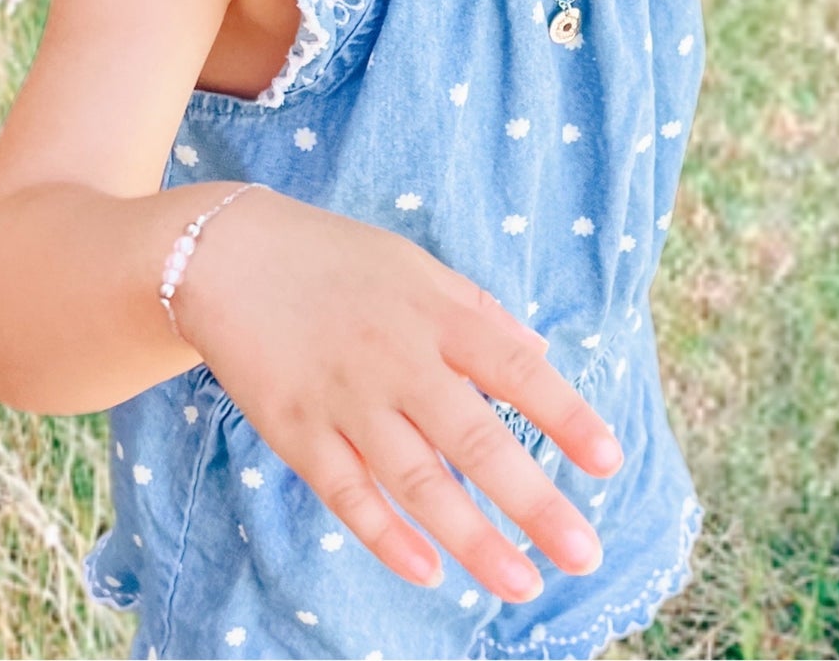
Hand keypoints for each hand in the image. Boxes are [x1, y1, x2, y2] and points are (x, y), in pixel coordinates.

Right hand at [175, 187, 621, 603]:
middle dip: (532, 501)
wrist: (229, 254)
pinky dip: (386, 536)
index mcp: (436, 316)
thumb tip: (540, 357)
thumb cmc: (338, 260)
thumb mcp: (419, 268)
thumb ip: (480, 313)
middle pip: (474, 438)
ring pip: (417, 481)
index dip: (565, 415)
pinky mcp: (296, 431)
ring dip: (473, 539)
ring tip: (523, 584)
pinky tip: (428, 571)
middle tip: (584, 554)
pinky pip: (347, 494)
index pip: (514, 369)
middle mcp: (397, 360)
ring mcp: (345, 400)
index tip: (609, 461)